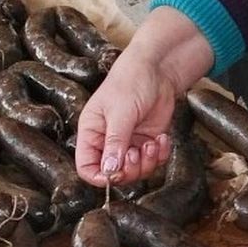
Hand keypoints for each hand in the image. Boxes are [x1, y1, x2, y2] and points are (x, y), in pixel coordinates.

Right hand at [74, 6, 214, 186]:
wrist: (158, 69)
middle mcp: (108, 140)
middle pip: (113, 173)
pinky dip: (160, 155)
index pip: (86, 166)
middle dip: (129, 169)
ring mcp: (129, 142)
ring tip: (152, 143)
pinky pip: (152, 161)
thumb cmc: (130, 81)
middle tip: (137, 153)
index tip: (115, 175)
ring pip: (135, 171)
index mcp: (91, 132)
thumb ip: (115, 142)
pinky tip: (161, 139)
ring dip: (147, 162)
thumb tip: (109, 170)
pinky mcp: (147, 141)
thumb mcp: (121, 112)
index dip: (99, 177)